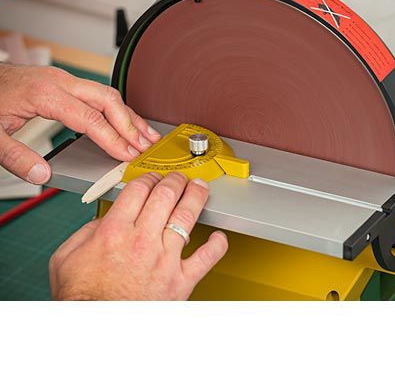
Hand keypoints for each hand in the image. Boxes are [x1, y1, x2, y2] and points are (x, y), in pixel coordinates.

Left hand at [0, 64, 160, 183]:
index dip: (113, 138)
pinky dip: (117, 111)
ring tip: (147, 135)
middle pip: (107, 100)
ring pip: (107, 95)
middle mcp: (59, 83)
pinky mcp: (64, 83)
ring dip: (129, 116)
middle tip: (145, 146)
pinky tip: (126, 123)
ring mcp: (64, 81)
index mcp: (45, 94)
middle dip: (130, 125)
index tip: (127, 154)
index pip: (90, 119)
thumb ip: (15, 157)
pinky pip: (99, 95)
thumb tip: (42, 175)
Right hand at [49, 172, 227, 299]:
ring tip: (200, 189)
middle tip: (180, 178)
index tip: (153, 177)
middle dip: (175, 180)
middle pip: (165, 195)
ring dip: (196, 197)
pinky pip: (206, 258)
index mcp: (114, 232)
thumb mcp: (67, 258)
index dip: (148, 177)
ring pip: (186, 216)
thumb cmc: (83, 298)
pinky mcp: (180, 280)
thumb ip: (86, 231)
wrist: (96, 327)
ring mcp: (164, 259)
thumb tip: (105, 219)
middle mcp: (142, 241)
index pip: (138, 190)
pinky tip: (219, 236)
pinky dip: (216, 245)